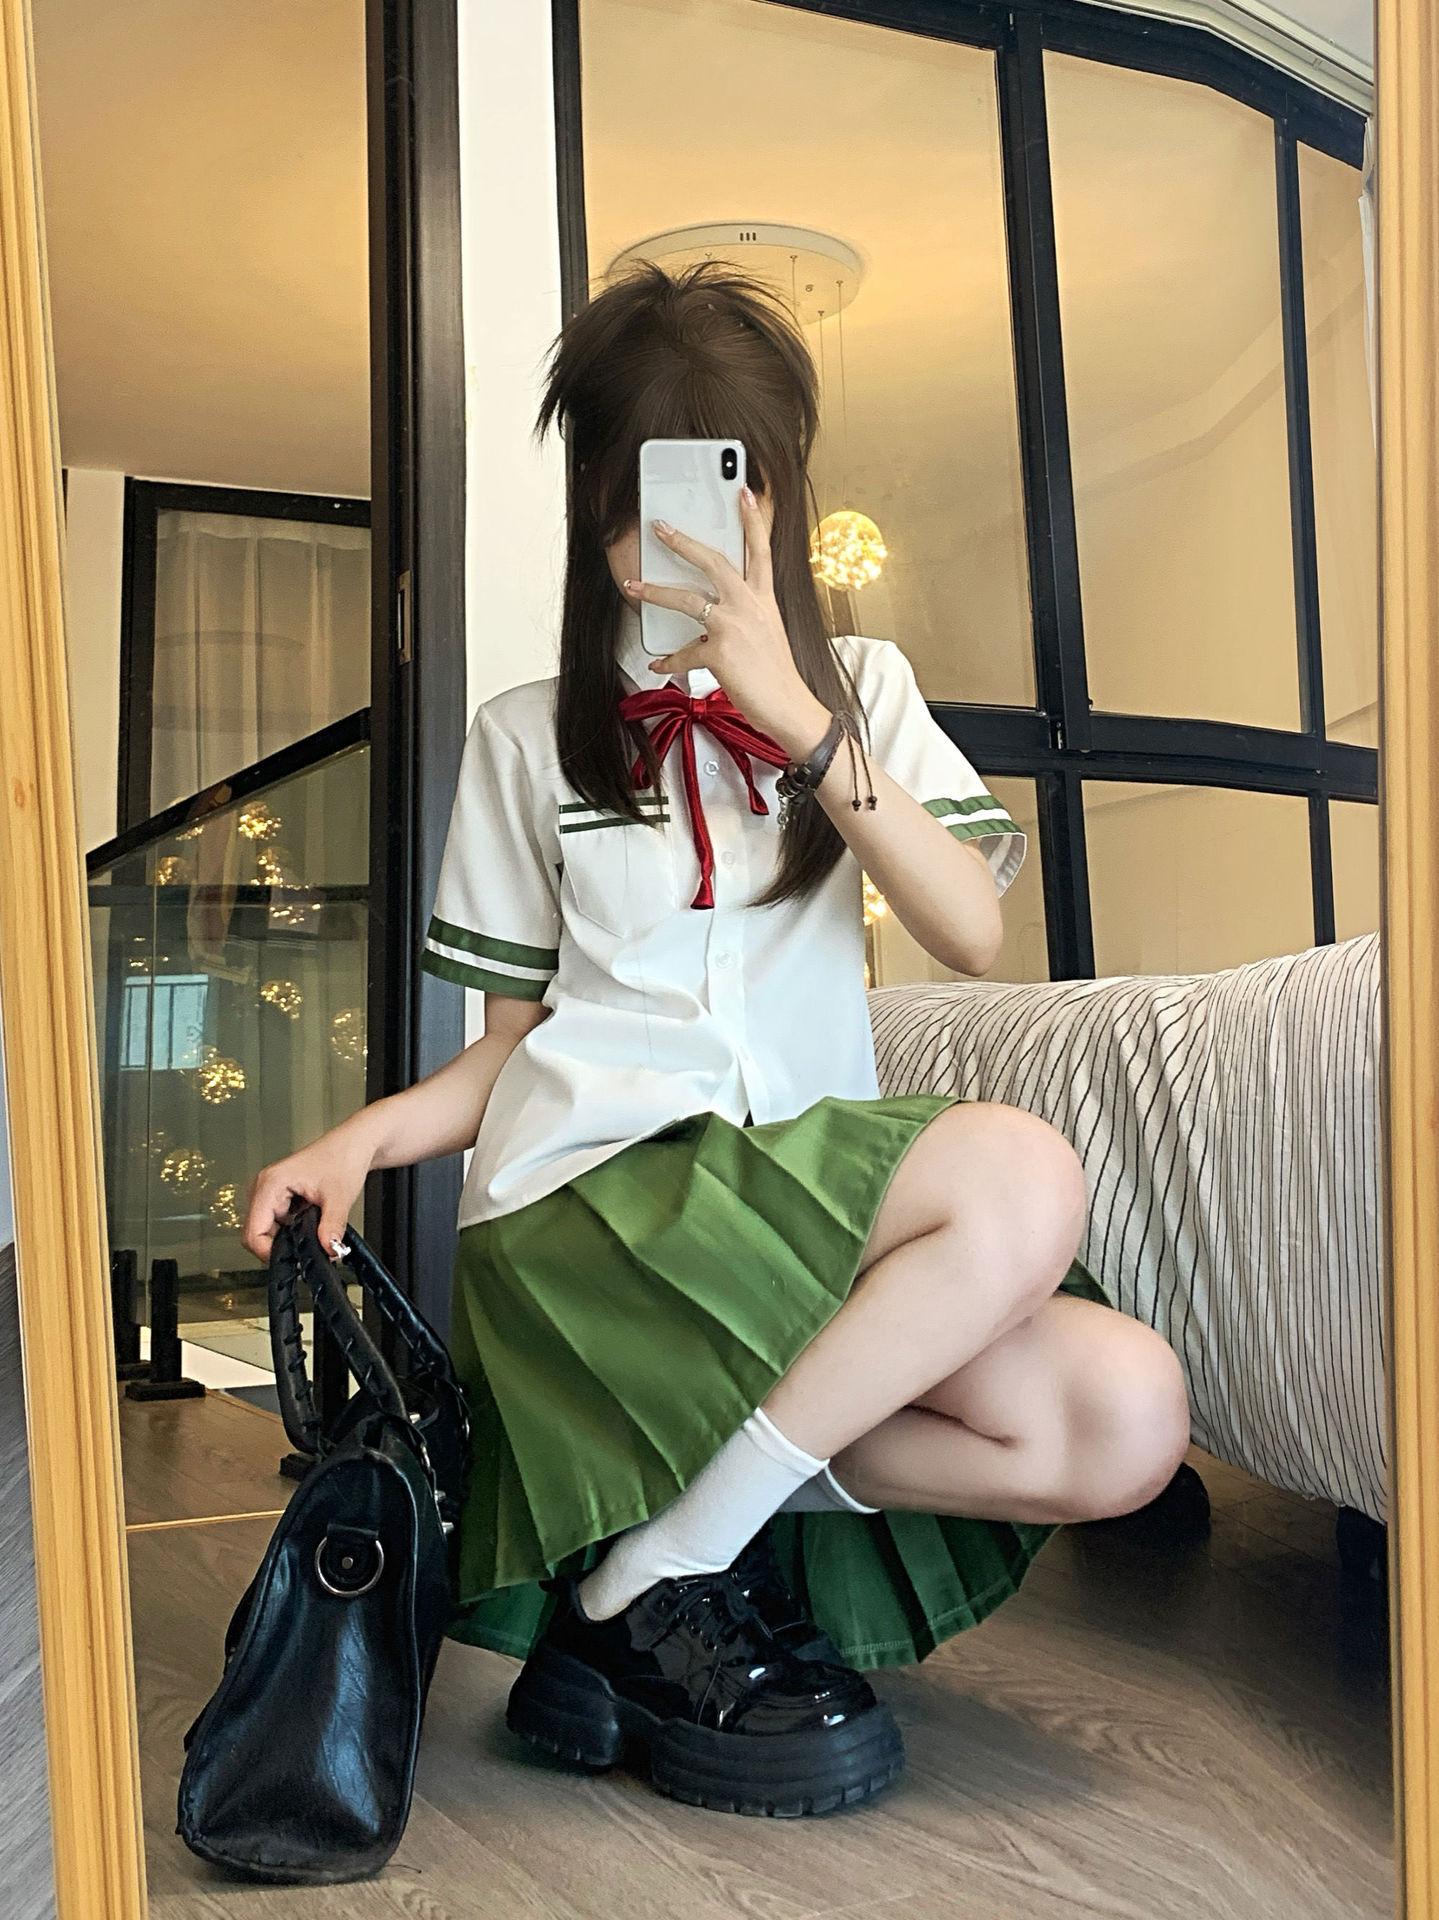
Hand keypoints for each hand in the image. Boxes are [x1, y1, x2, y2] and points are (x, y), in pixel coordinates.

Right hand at [241, 1125, 374, 1264]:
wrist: (354, 1144)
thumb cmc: (343, 1156)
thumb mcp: (339, 1197)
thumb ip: (331, 1227)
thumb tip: (327, 1250)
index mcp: (271, 1183)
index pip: (253, 1231)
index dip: (267, 1251)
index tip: (290, 1258)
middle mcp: (265, 1186)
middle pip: (256, 1233)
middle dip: (278, 1246)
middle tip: (304, 1250)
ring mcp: (271, 1191)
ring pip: (266, 1229)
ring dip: (286, 1238)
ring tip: (310, 1233)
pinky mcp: (281, 1195)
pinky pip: (277, 1222)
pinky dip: (291, 1230)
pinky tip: (308, 1226)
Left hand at [626, 487, 831, 757]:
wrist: (788, 706)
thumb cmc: (776, 674)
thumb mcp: (768, 632)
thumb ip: (746, 613)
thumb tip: (714, 609)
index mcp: (764, 599)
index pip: (759, 550)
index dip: (752, 519)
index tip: (742, 492)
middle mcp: (750, 605)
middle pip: (713, 561)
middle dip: (682, 542)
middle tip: (660, 527)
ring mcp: (734, 626)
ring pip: (687, 599)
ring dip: (655, 591)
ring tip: (633, 586)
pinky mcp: (719, 652)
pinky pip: (684, 651)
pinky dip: (669, 661)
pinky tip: (659, 664)